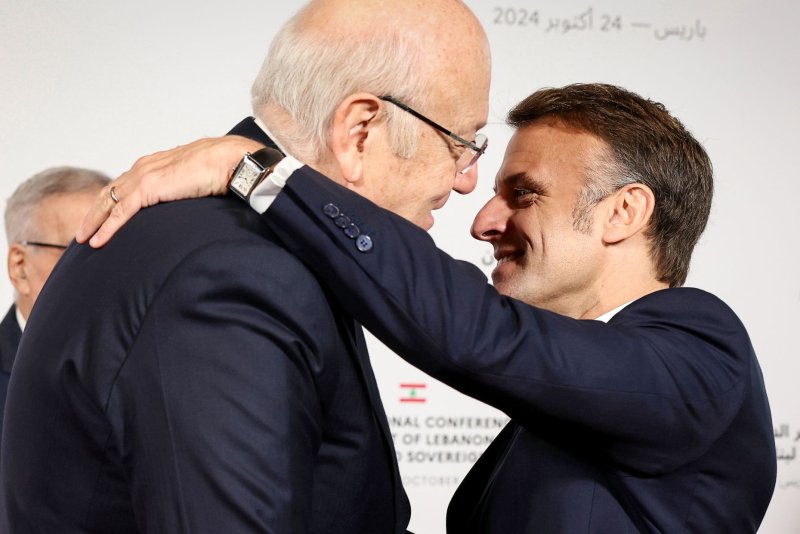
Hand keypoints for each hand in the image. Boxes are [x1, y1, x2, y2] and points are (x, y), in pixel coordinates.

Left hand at [76, 135, 265, 247]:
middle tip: (83, 232)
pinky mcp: (148, 188)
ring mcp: (143, 177)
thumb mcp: (193, 179)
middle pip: (109, 192)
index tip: (102, 218)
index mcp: (154, 164)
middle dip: (94, 213)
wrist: (229, 160)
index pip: (123, 185)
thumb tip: (187, 202)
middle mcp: (143, 167)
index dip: (110, 202)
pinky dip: (107, 227)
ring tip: (84, 240)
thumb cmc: (220, 168)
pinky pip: (120, 212)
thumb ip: (182, 188)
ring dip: (94, 222)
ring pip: (108, 202)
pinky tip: (99, 241)